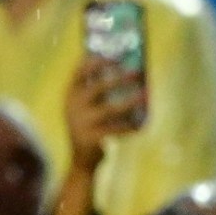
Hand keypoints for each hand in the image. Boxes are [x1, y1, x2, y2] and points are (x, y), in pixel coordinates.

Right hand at [63, 56, 144, 172]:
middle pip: (97, 88)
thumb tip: (126, 71)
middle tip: (137, 73)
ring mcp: (81, 123)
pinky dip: (130, 126)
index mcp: (70, 96)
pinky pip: (116, 129)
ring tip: (145, 95)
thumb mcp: (87, 107)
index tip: (114, 54)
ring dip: (130, 101)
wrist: (81, 159)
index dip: (95, 62)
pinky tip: (141, 124)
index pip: (78, 73)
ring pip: (110, 109)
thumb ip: (98, 91)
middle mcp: (73, 108)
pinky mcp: (91, 138)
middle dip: (118, 79)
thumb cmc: (90, 126)